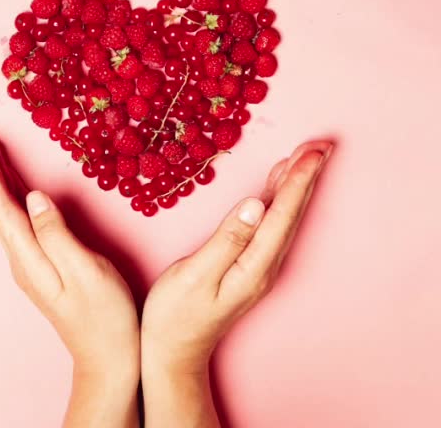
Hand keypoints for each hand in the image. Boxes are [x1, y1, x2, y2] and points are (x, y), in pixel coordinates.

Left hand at [0, 134, 139, 427]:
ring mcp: (31, 264)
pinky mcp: (43, 265)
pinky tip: (18, 191)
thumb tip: (34, 197)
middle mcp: (23, 260)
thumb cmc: (105, 316)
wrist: (107, 357)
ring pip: (7, 215)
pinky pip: (20, 223)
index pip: (1, 207)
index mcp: (30, 258)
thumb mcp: (87, 272)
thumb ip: (57, 234)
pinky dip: (13, 199)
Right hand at [141, 140, 331, 427]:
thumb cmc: (176, 313)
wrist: (175, 350)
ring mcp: (260, 267)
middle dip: (306, 178)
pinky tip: (277, 186)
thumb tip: (255, 205)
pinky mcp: (250, 265)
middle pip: (292, 214)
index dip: (297, 181)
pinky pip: (273, 225)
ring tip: (306, 157)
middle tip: (320, 145)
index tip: (311, 153)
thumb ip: (227, 240)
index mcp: (254, 265)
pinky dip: (280, 200)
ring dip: (296, 186)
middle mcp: (265, 265)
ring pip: (286, 219)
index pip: (282, 215)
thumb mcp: (195, 274)